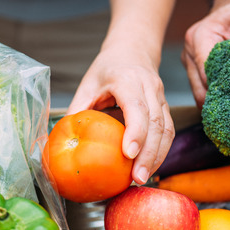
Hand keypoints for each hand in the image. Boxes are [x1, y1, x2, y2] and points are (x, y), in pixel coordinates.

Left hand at [68, 46, 173, 184]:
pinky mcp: (166, 107)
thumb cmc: (106, 69)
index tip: (128, 154)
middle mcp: (149, 87)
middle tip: (136, 178)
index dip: (135, 132)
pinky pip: (168, 131)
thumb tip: (61, 139)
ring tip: (142, 178)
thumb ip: (78, 110)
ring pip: (167, 129)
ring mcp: (162, 97)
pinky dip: (160, 151)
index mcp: (127, 79)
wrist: (133, 50)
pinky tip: (149, 167)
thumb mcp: (87, 85)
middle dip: (148, 154)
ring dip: (157, 157)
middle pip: (156, 123)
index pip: (137, 107)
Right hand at [182, 0, 229, 106]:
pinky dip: (216, 98)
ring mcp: (189, 61)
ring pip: (199, 92)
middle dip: (220, 102)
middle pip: (199, 87)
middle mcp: (189, 50)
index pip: (208, 71)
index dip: (225, 89)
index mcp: (200, 36)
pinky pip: (202, 89)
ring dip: (217, 102)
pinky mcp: (194, 69)